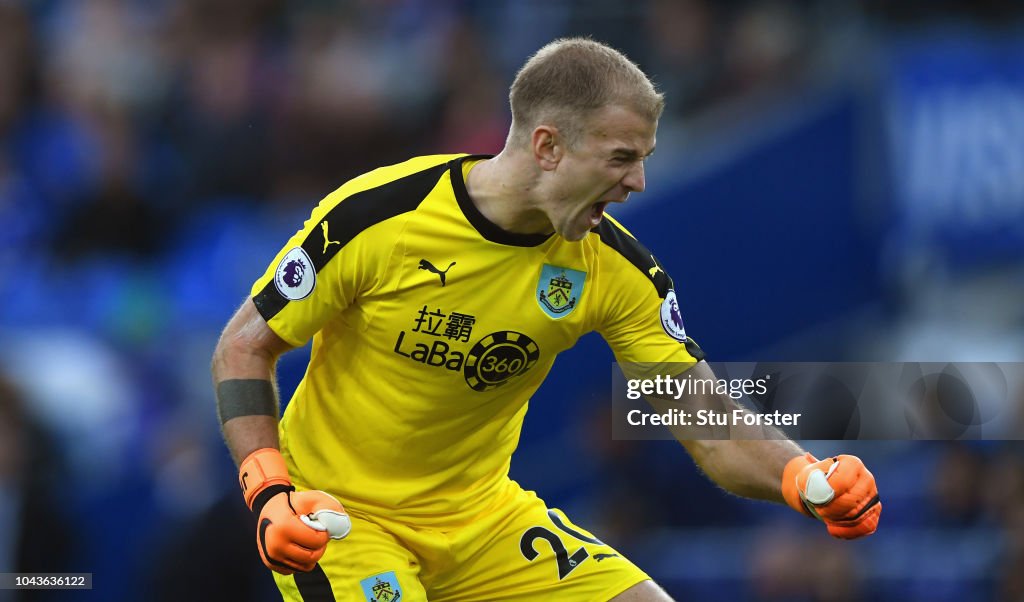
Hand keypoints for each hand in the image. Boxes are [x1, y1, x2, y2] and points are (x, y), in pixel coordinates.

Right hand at [239, 448, 350, 574]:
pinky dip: (301, 560)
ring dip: (311, 554)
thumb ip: (330, 509)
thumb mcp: (313, 498)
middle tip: (315, 534)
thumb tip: (340, 528)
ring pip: (305, 567)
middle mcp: (275, 546)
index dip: (324, 534)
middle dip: (320, 546)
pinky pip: (295, 569)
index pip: (317, 541)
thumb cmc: (294, 502)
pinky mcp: (271, 564)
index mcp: (284, 528)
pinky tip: (297, 546)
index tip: (319, 525)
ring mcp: (272, 557)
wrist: (268, 507)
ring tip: (306, 539)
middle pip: (312, 557)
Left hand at [783, 453, 880, 539]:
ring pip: (857, 516)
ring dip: (836, 520)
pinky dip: (848, 532)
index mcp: (852, 464)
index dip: (826, 494)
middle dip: (831, 509)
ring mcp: (872, 496)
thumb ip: (813, 478)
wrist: (821, 490)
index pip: (842, 482)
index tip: (816, 497)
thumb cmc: (815, 481)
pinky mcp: (874, 513)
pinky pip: (866, 527)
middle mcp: (867, 478)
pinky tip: (833, 529)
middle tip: (819, 509)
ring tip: (825, 516)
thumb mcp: (808, 475)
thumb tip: (816, 474)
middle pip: (851, 501)